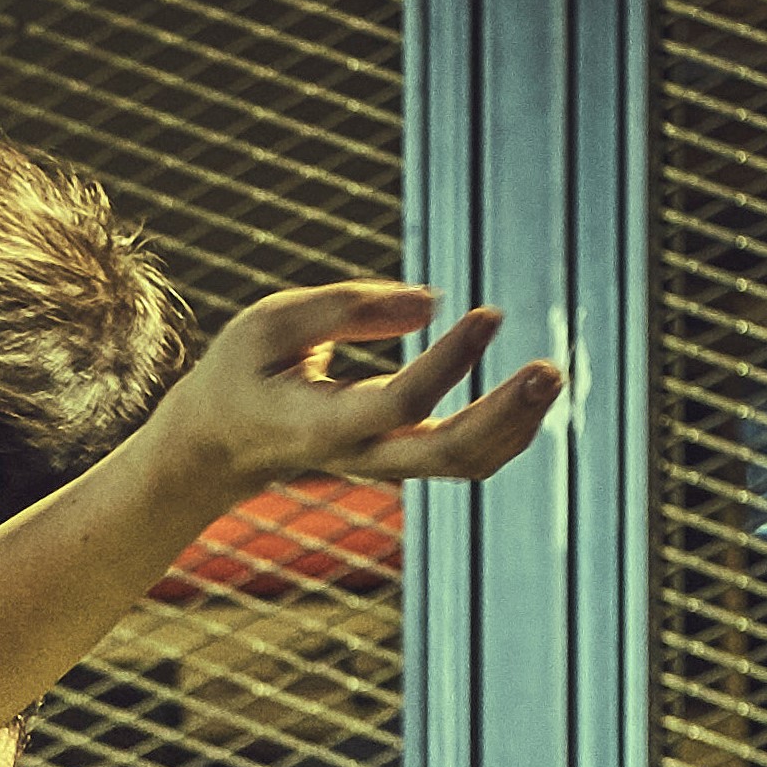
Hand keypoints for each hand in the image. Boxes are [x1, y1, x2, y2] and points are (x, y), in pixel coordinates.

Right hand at [138, 282, 561, 508]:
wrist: (218, 445)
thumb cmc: (242, 374)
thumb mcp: (270, 324)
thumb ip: (345, 307)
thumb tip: (432, 301)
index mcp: (318, 425)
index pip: (396, 405)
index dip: (447, 363)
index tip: (487, 313)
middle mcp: (358, 454)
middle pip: (442, 455)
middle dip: (500, 417)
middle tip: (548, 369)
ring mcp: (383, 462)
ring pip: (462, 464)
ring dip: (514, 426)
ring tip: (549, 373)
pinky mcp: (401, 456)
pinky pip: (464, 458)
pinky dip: (505, 428)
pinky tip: (528, 390)